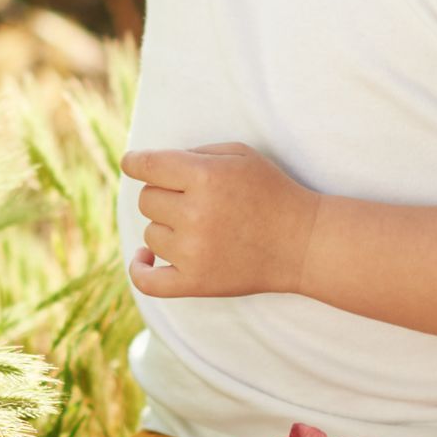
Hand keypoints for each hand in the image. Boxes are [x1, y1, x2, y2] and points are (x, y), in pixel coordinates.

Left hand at [119, 142, 319, 299]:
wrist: (304, 242)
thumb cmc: (271, 191)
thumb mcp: (240, 155)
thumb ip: (194, 153)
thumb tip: (148, 164)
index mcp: (204, 177)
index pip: (147, 166)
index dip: (135, 162)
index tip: (132, 163)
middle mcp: (195, 214)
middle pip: (147, 199)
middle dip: (165, 195)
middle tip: (195, 199)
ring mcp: (193, 252)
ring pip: (150, 234)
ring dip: (167, 228)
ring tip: (200, 227)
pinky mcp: (196, 283)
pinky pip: (148, 281)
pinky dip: (140, 269)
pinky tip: (144, 257)